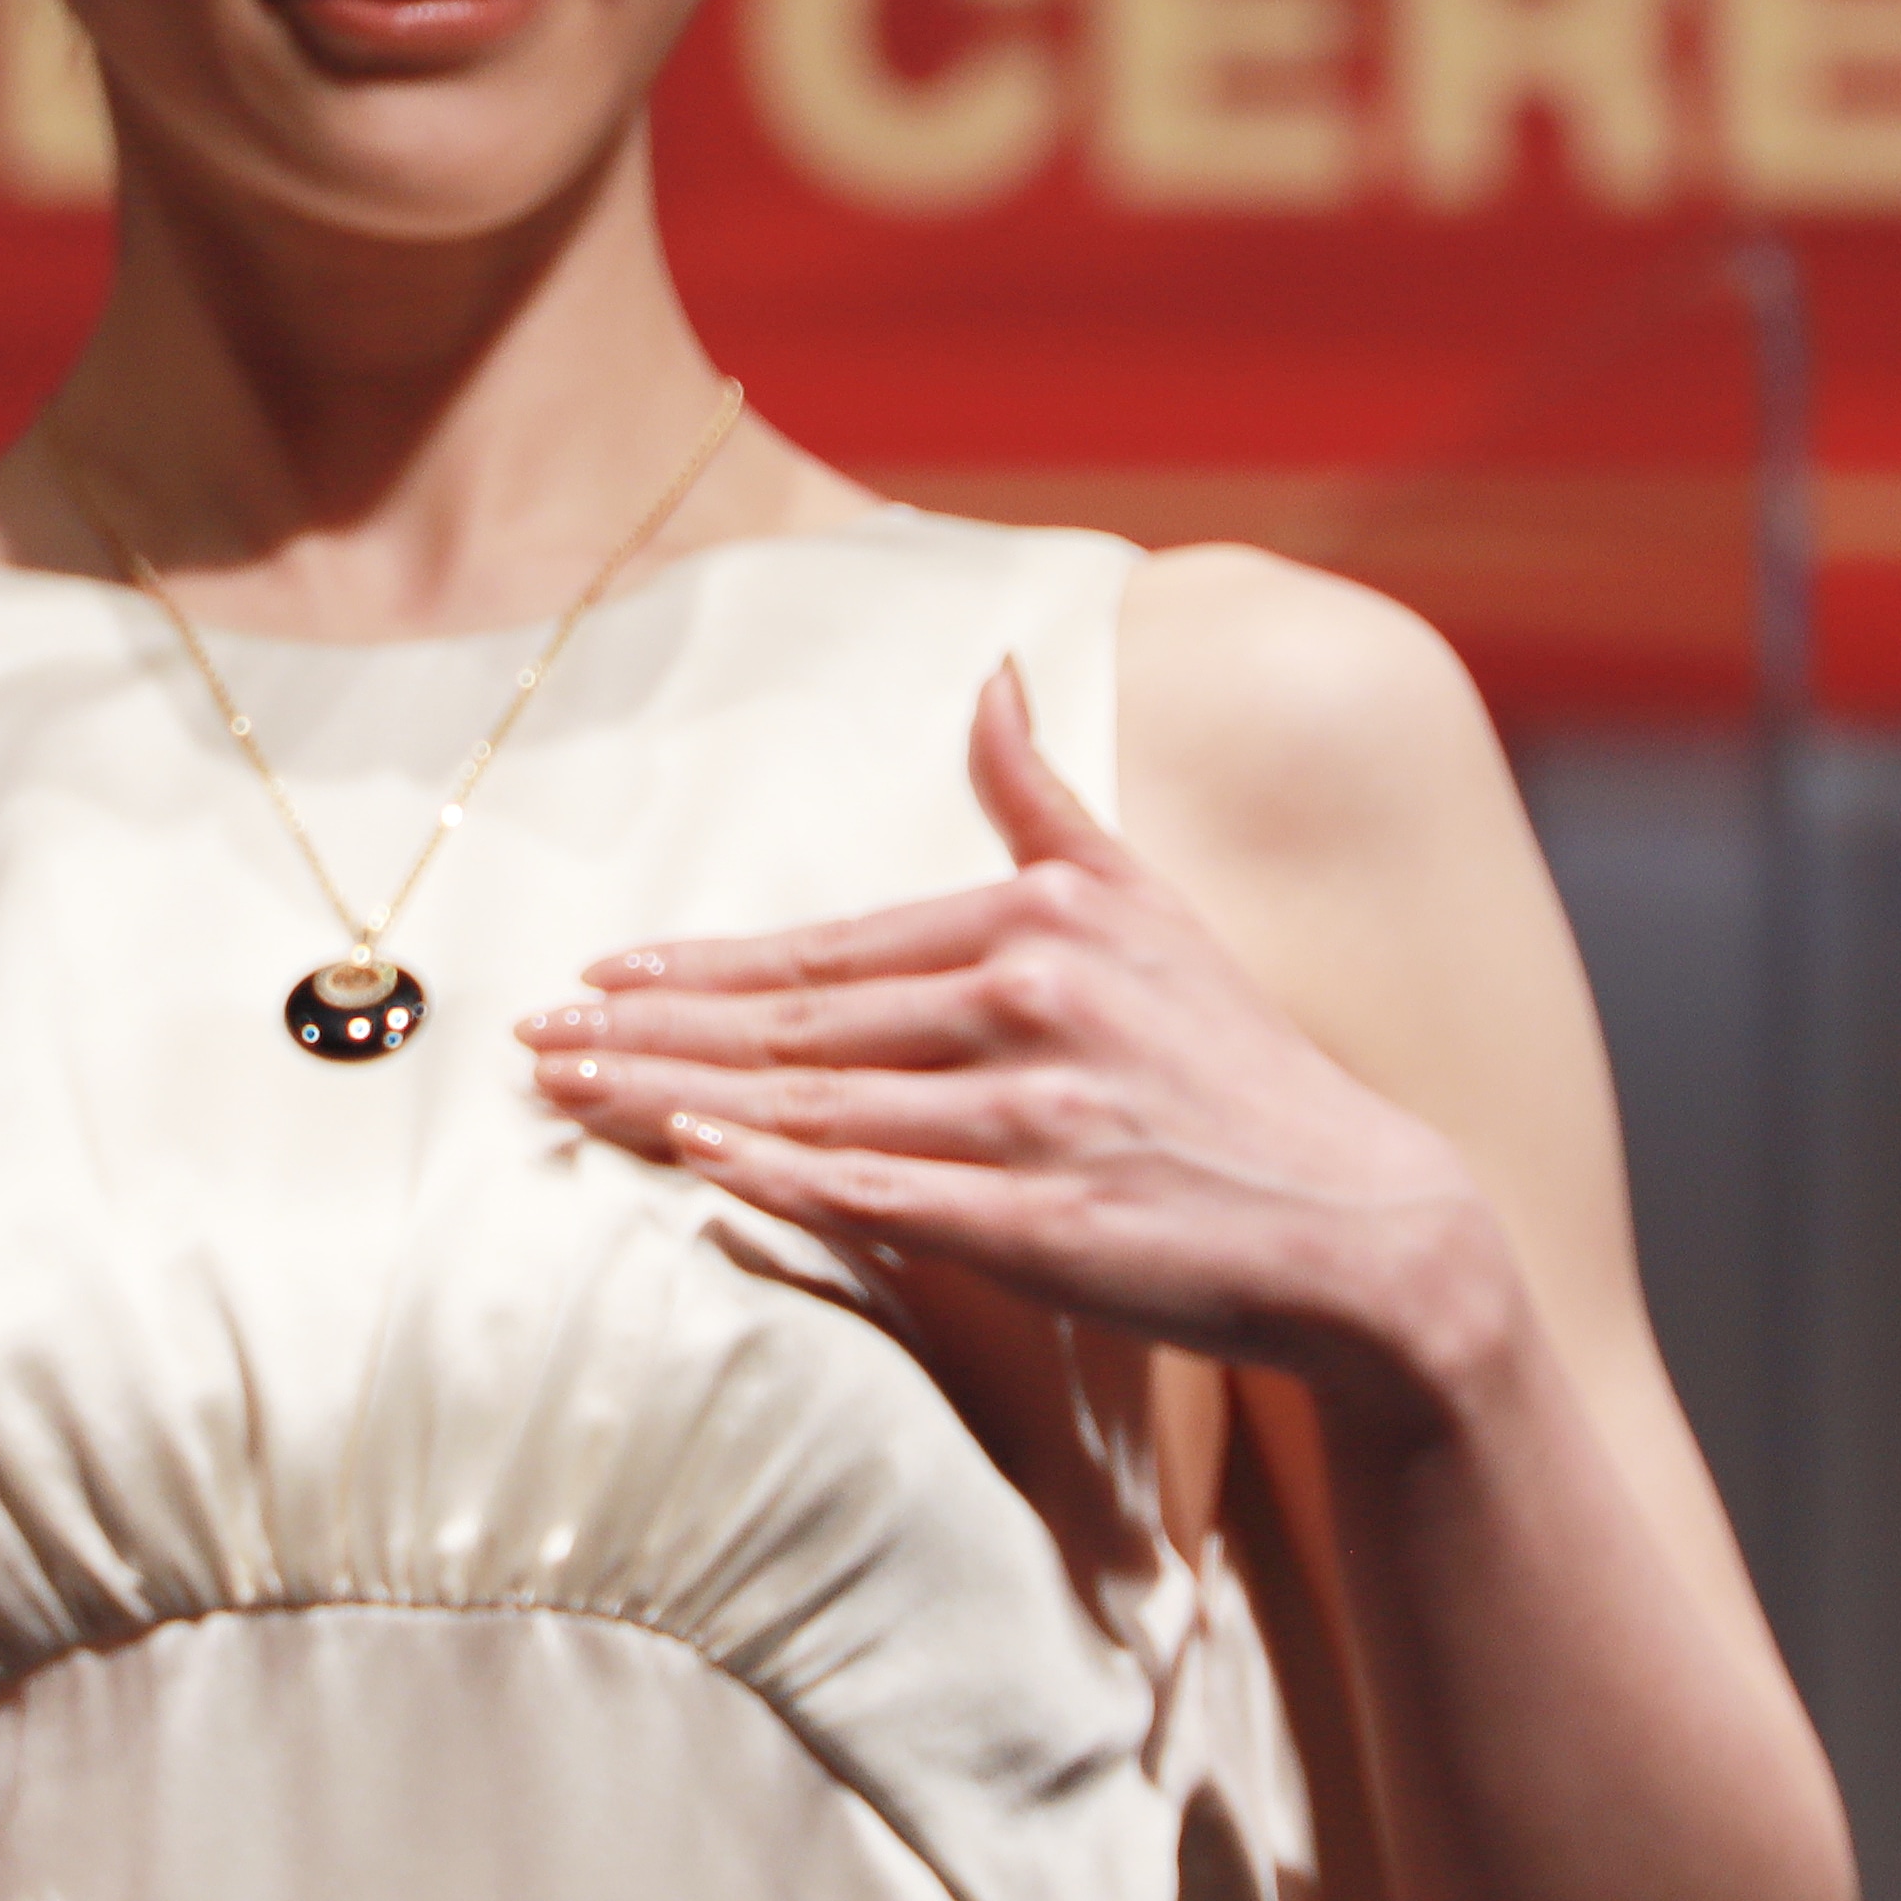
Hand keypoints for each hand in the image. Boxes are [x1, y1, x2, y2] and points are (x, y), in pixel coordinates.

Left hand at [521, 663, 1512, 1420]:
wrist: (1365, 1223)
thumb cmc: (1237, 1065)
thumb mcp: (1150, 905)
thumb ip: (1044, 802)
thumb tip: (992, 675)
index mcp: (1037, 926)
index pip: (829, 951)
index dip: (704, 967)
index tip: (602, 976)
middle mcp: (1028, 1008)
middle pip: (797, 1027)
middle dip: (652, 1034)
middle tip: (535, 1043)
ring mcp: (1036, 1120)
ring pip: (815, 1108)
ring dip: (678, 1104)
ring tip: (571, 1100)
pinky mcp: (1048, 1225)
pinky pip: (887, 1196)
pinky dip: (786, 1177)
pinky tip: (698, 1163)